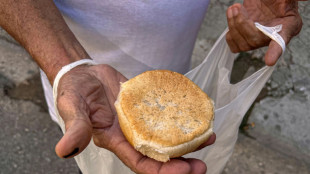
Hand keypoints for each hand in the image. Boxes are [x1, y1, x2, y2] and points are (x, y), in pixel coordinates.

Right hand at [54, 64, 215, 173]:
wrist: (84, 74)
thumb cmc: (74, 92)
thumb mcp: (72, 108)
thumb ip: (75, 127)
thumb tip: (64, 150)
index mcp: (116, 141)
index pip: (141, 163)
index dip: (162, 170)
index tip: (185, 170)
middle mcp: (131, 135)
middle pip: (159, 155)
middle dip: (181, 162)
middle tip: (203, 165)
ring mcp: (141, 120)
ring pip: (167, 135)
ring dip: (186, 140)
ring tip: (208, 138)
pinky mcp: (146, 106)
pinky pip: (166, 114)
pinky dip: (180, 117)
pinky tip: (195, 115)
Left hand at [226, 0, 304, 65]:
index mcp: (287, 28)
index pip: (281, 42)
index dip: (275, 52)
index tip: (269, 61)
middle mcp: (271, 37)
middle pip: (255, 41)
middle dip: (242, 24)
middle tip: (237, 8)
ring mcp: (257, 39)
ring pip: (243, 44)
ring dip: (233, 25)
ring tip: (234, 8)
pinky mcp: (244, 38)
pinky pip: (234, 45)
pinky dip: (230, 32)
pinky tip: (231, 15)